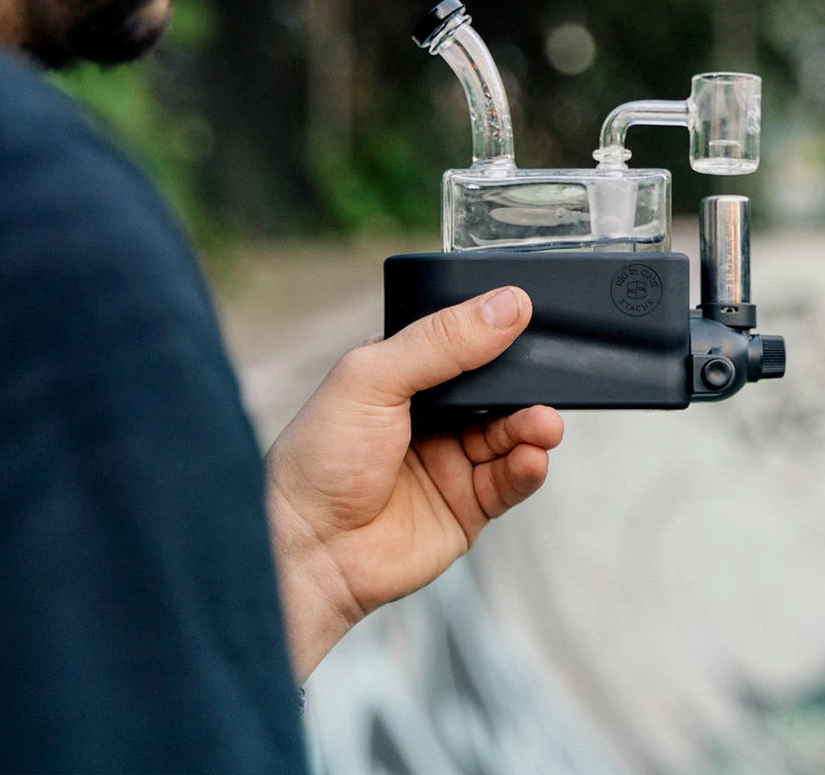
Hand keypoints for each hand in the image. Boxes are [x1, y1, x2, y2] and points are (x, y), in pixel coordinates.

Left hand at [265, 286, 563, 682]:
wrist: (308, 548)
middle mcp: (431, 415)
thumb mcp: (374, 378)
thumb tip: (505, 306)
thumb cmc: (321, 456)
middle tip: (545, 378)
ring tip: (543, 424)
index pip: (461, 343)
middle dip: (523, 384)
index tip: (527, 320)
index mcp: (403, 373)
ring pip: (510, 434)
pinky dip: (527, 468)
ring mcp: (450, 460)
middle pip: (495, 390)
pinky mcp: (467, 506)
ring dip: (532, 425)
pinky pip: (510, 481)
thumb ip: (440, 341)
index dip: (494, 334)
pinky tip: (531, 457)